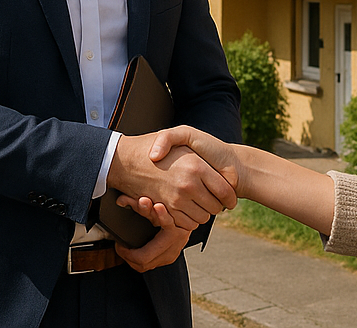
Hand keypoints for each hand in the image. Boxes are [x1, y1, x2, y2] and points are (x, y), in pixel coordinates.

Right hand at [108, 132, 236, 227]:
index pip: (225, 192)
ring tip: (199, 201)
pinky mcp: (166, 210)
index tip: (230, 198)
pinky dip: (189, 219)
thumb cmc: (156, 144)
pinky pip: (186, 223)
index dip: (230, 197)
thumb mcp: (182, 134)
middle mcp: (188, 184)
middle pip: (215, 207)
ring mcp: (176, 199)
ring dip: (203, 213)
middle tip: (212, 198)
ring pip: (202, 218)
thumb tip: (222, 174)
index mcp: (196, 166)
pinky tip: (186, 207)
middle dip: (217, 205)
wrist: (126, 160)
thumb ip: (205, 153)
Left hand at [115, 203, 189, 272]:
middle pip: (146, 262)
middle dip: (129, 257)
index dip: (128, 252)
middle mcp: (175, 245)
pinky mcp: (173, 253)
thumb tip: (122, 201)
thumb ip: (140, 205)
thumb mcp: (155, 203)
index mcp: (173, 233)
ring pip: (149, 265)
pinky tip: (136, 250)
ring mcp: (175, 251)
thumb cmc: (172, 202)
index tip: (119, 243)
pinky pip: (154, 262)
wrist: (191, 206)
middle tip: (119, 247)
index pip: (145, 255)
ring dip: (135, 259)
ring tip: (125, 249)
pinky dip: (144, 258)